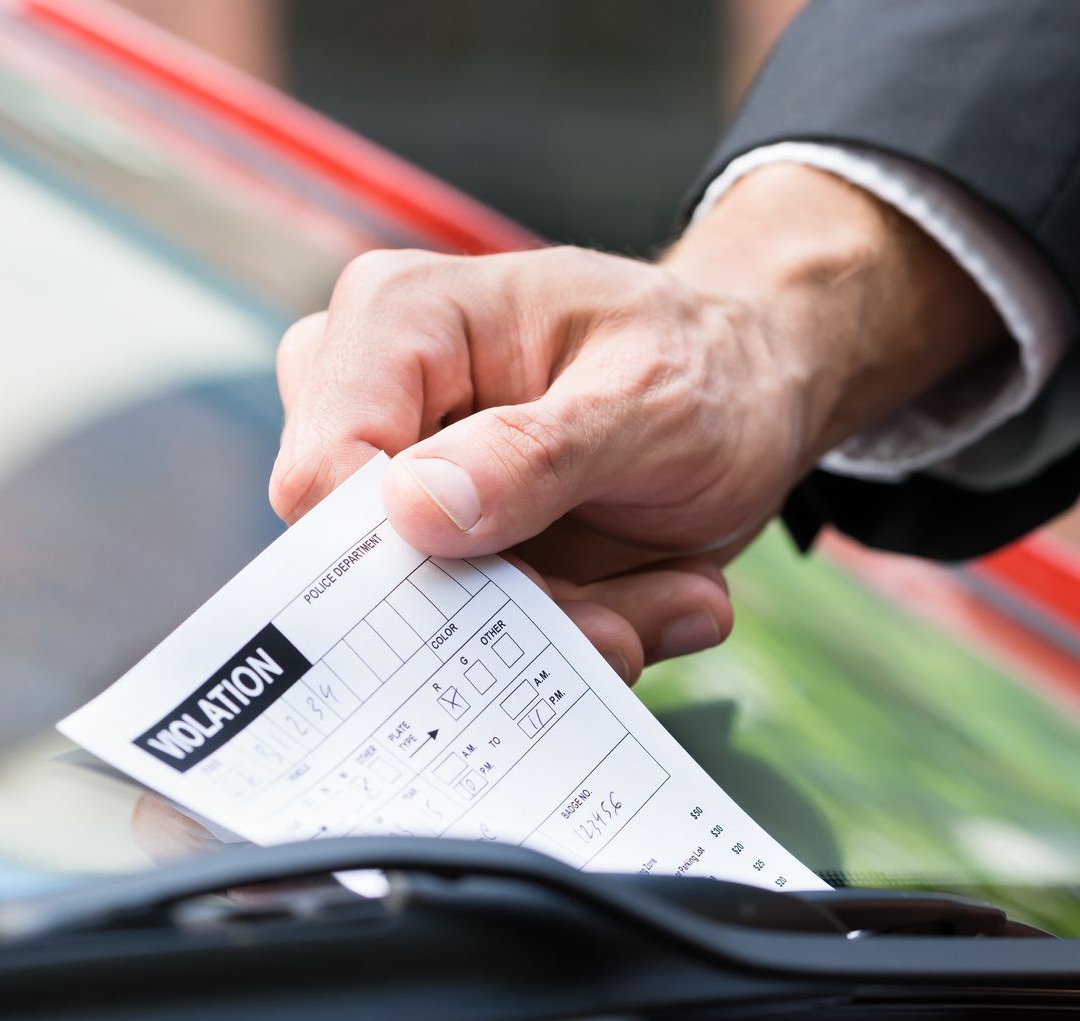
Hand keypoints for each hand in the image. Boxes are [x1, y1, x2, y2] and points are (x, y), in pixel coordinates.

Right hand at [270, 164, 1001, 680]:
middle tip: (626, 619)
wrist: (756, 390)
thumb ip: (538, 454)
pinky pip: (477, 640)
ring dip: (560, 633)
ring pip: (430, 622)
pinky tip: (653, 599)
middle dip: (509, 613)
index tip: (522, 595)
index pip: (323, 474)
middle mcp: (374, 401)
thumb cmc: (703, 362)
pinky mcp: (447, 553)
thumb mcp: (650, 400)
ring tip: (667, 595)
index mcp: (396, 321)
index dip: (401, 564)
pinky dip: (572, 639)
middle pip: (372, 566)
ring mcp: (404, 486)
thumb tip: (415, 510)